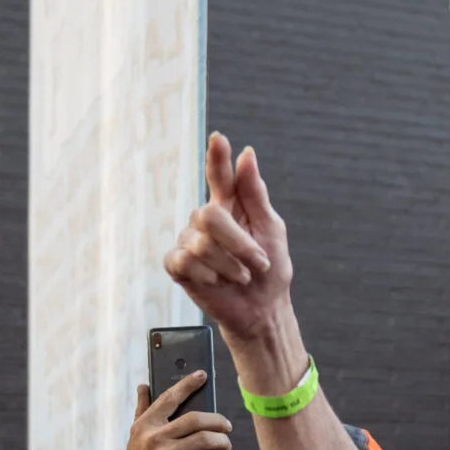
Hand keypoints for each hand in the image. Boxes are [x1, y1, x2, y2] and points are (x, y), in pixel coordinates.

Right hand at [112, 375, 233, 449]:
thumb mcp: (136, 440)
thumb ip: (142, 412)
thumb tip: (142, 385)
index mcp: (143, 426)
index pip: (169, 399)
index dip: (187, 385)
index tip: (201, 374)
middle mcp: (153, 438)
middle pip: (195, 418)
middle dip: (217, 421)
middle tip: (226, 426)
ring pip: (205, 439)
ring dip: (221, 442)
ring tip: (225, 446)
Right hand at [163, 135, 289, 348]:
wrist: (260, 310)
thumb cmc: (269, 271)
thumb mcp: (271, 230)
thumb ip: (255, 194)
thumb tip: (247, 154)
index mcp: (231, 206)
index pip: (219, 175)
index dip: (217, 157)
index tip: (219, 139)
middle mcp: (206, 219)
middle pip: (209, 215)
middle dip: (238, 243)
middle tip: (257, 262)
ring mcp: (189, 240)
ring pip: (200, 243)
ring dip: (229, 265)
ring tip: (241, 277)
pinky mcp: (178, 264)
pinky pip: (184, 260)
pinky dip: (206, 274)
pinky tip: (216, 281)